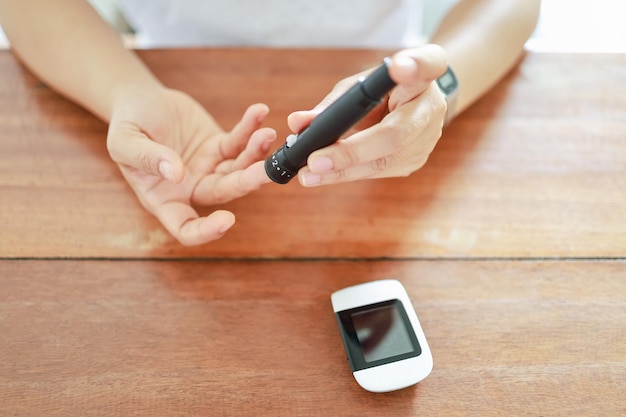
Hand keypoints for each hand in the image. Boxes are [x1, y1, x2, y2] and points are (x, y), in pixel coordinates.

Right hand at [107, 86, 275, 244]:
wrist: (139, 101)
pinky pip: (239, 141)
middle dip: (247, 182)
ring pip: (239, 168)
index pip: (186, 228)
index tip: (227, 220)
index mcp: (165, 199)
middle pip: (224, 192)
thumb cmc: (127, 126)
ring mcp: (209, 168)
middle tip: (266, 170)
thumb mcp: (124, 142)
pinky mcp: (220, 147)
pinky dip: (250, 128)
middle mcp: (192, 188)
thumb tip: (175, 173)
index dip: (206, 231)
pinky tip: (259, 112)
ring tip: (266, 134)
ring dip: (255, 153)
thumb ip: (146, 158)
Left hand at [288, 44, 447, 185]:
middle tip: (315, 161)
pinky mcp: (416, 161)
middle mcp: (432, 107)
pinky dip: (347, 174)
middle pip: (395, 133)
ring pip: (385, 161)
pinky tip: (323, 176)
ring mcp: (428, 139)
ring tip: (309, 175)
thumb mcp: (360, 85)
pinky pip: (379, 171)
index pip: (429, 64)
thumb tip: (297, 123)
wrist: (413, 107)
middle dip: (351, 151)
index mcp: (424, 74)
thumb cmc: (384, 90)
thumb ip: (333, 103)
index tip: (398, 66)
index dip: (415, 66)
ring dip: (343, 170)